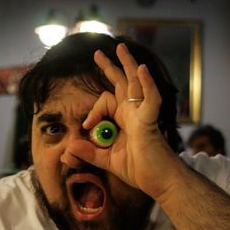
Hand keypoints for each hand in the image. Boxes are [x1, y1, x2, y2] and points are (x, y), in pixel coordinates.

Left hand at [67, 43, 177, 198]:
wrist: (159, 182)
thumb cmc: (139, 169)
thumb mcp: (107, 161)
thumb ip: (90, 153)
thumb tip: (70, 147)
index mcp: (124, 119)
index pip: (106, 101)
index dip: (93, 110)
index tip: (87, 125)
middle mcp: (133, 113)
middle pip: (122, 83)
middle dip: (110, 67)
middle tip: (98, 53)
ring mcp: (142, 115)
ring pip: (136, 83)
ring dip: (128, 64)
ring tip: (121, 47)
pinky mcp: (150, 122)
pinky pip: (150, 99)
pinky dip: (147, 84)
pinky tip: (141, 69)